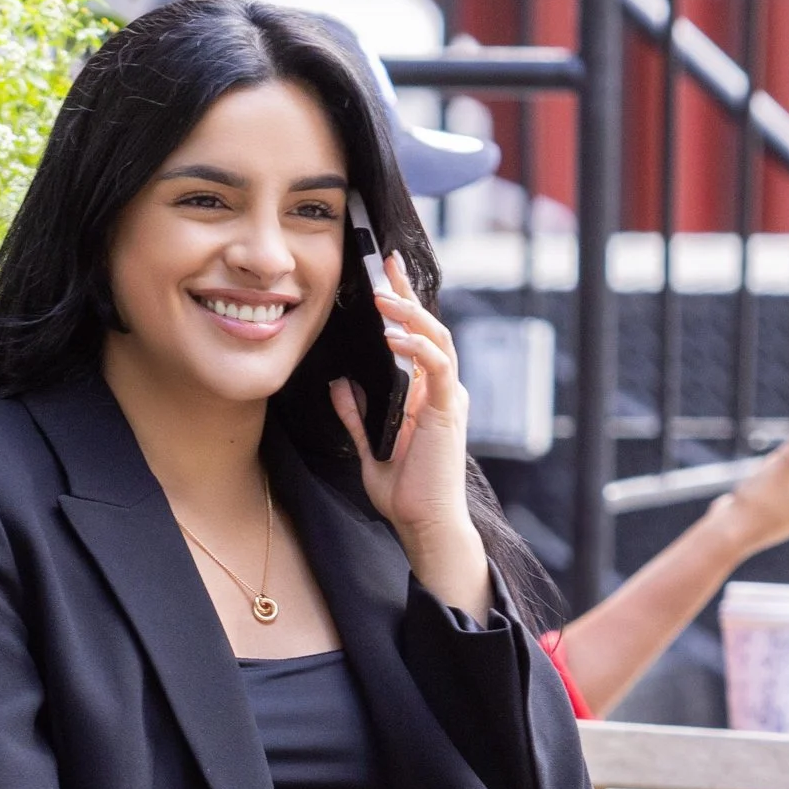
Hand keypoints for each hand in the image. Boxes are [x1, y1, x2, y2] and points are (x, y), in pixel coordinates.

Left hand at [332, 255, 490, 616]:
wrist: (423, 526)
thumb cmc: (404, 494)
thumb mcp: (369, 448)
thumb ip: (356, 416)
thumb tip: (339, 385)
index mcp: (424, 395)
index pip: (416, 337)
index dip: (402, 304)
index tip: (384, 274)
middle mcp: (440, 390)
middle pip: (430, 326)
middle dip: (408, 293)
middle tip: (386, 262)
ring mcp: (447, 399)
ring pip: (438, 338)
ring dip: (411, 314)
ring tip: (384, 296)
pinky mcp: (449, 411)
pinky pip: (437, 366)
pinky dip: (417, 347)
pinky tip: (394, 337)